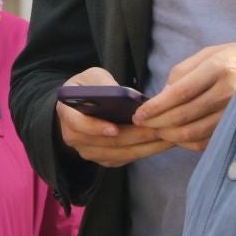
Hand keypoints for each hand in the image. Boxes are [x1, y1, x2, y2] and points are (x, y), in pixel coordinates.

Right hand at [56, 67, 171, 167]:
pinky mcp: (103, 159)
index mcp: (67, 115)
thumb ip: (102, 82)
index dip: (96, 128)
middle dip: (136, 137)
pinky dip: (144, 152)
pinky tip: (161, 143)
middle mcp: (75, 138)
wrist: (81, 106)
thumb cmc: (88, 88)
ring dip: (146, 147)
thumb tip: (117, 92)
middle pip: (107, 143)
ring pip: (120, 154)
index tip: (115, 128)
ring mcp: (89, 151)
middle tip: (160, 129)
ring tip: (168, 137)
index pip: (79, 125)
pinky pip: (125, 159)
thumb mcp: (91, 77)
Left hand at [133, 41, 235, 152]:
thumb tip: (160, 98)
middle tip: (142, 124)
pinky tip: (177, 135)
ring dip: (170, 135)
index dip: (156, 107)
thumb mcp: (207, 55)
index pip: (180, 93)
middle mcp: (231, 90)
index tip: (139, 115)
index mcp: (219, 68)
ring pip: (195, 132)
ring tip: (156, 130)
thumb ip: (181, 74)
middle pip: (185, 115)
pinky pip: (208, 140)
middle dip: (158, 123)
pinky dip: (187, 142)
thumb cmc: (232, 59)